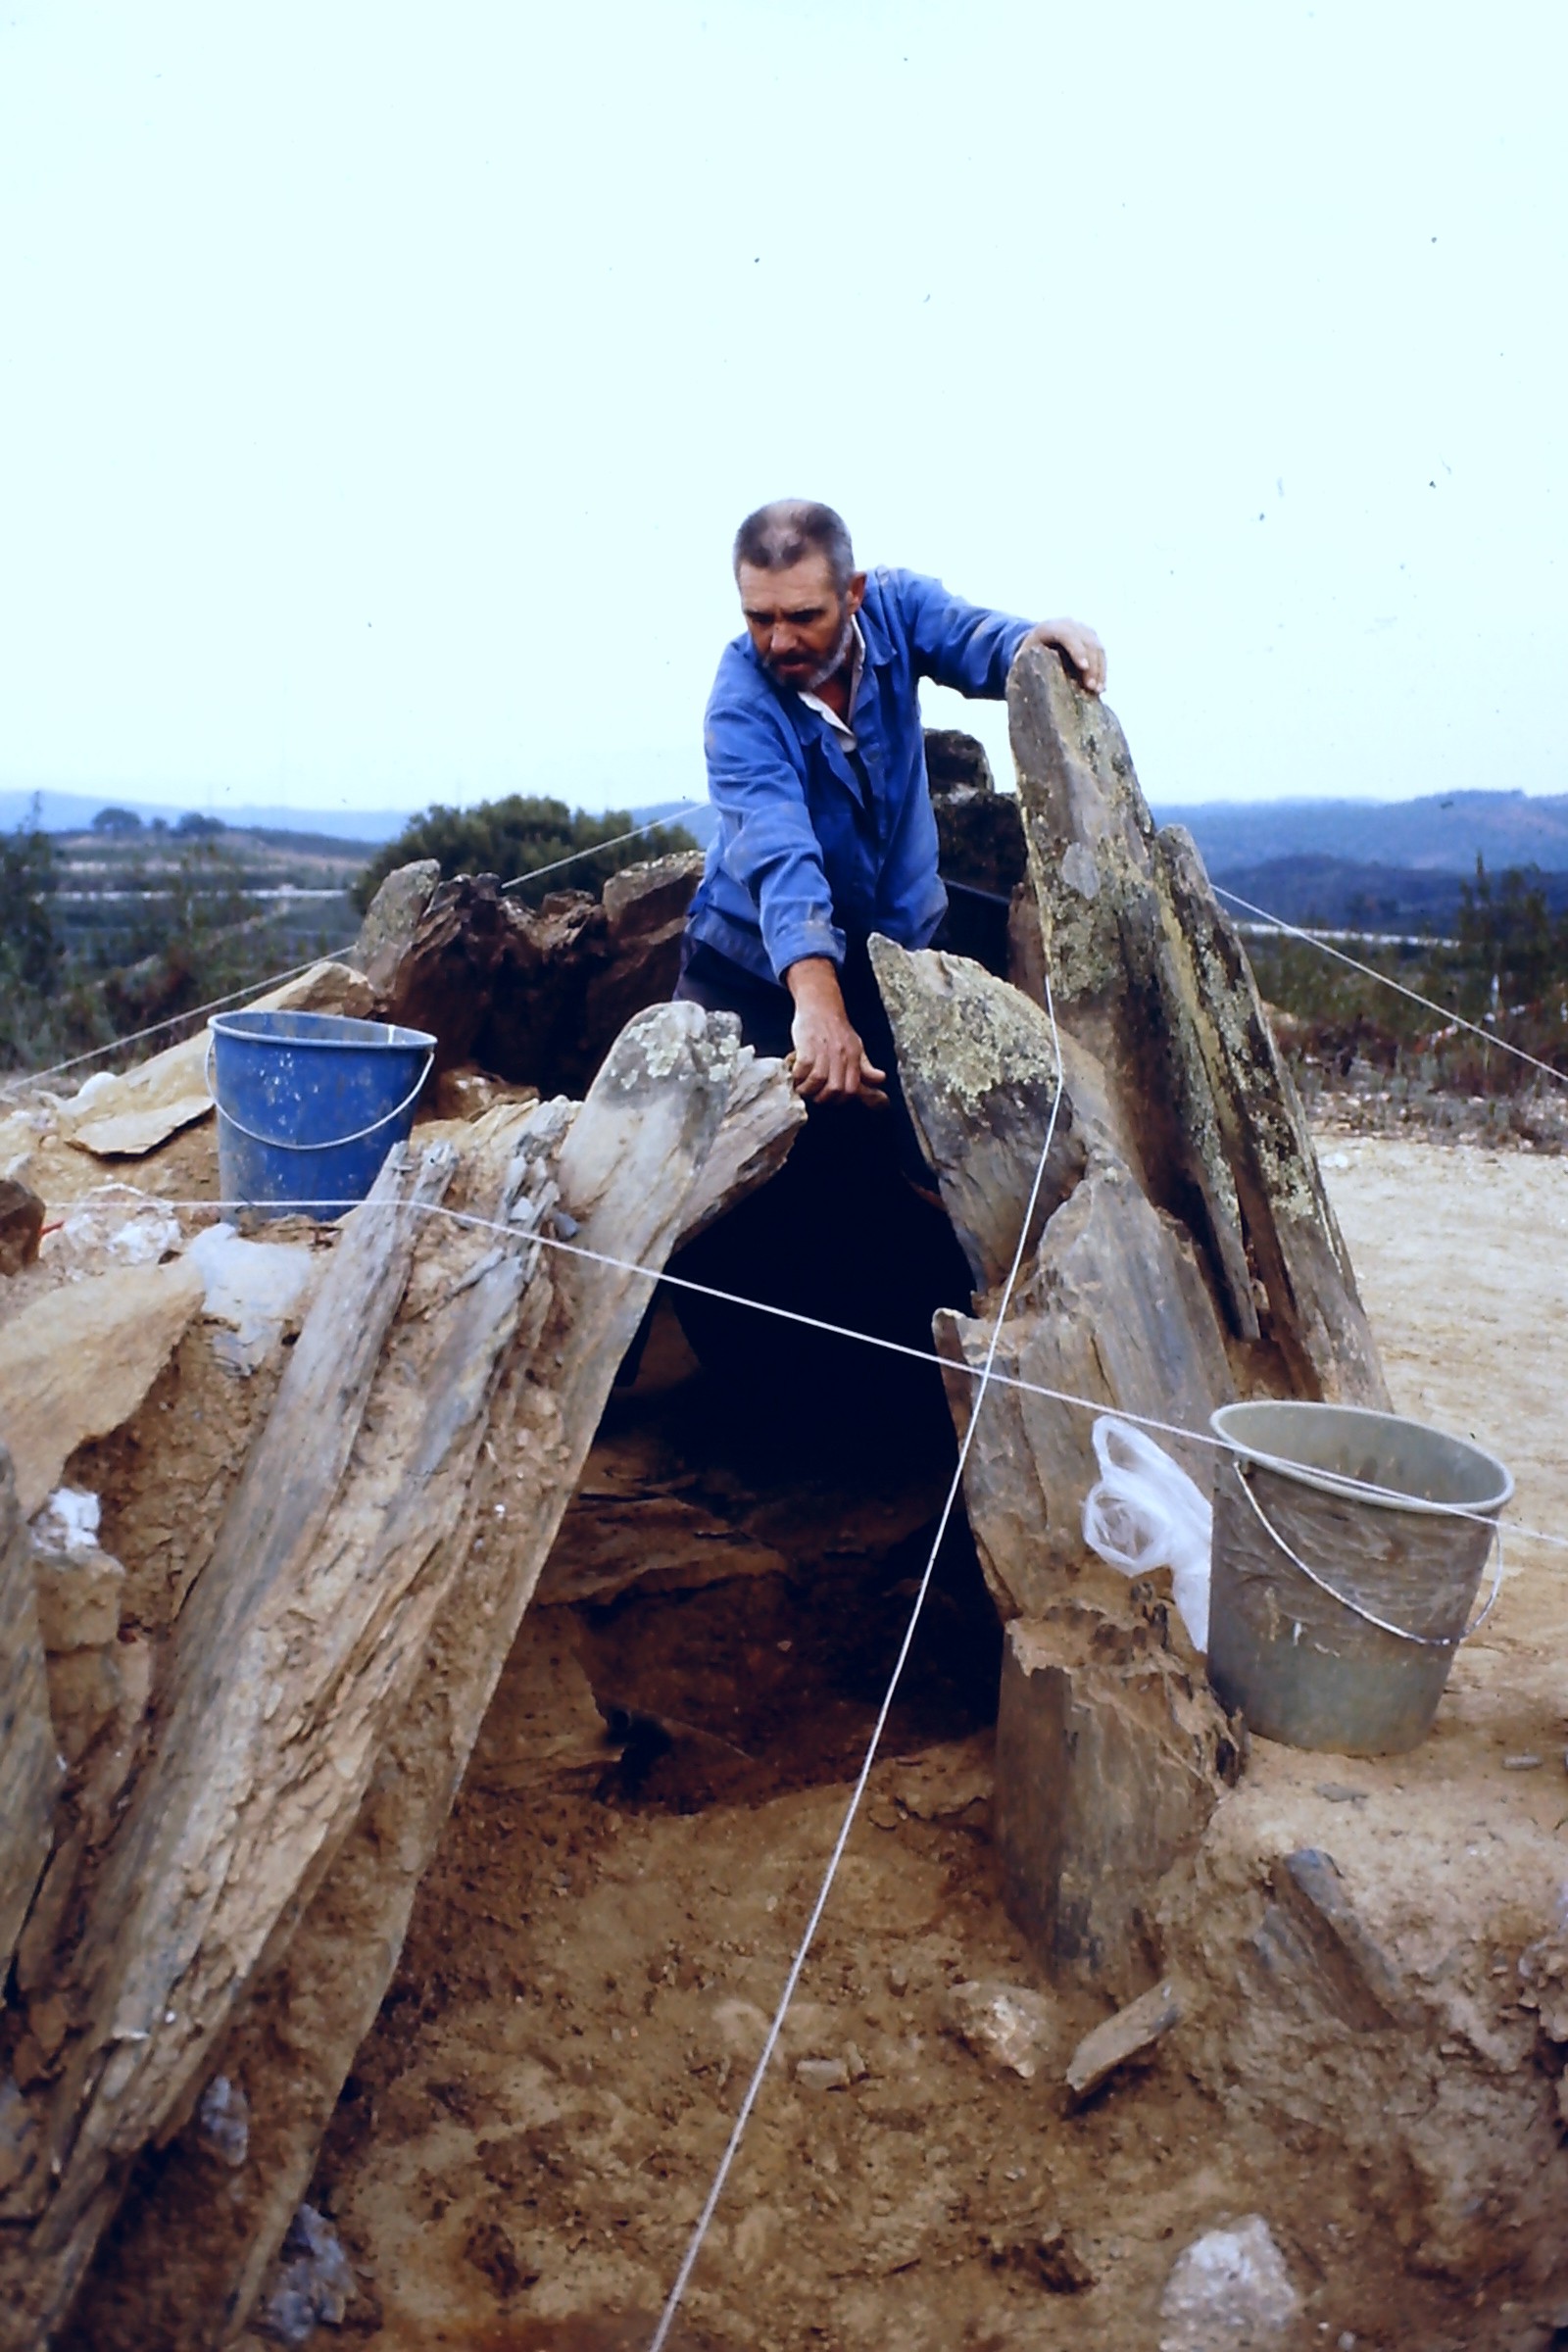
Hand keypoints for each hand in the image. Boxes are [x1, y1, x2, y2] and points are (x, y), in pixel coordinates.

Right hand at [784, 958, 888, 1106]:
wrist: (820, 1004)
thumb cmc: (837, 1029)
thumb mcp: (856, 1047)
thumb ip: (866, 1068)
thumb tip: (881, 1080)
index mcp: (855, 1057)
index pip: (852, 1089)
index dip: (841, 1099)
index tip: (830, 1099)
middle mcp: (842, 1054)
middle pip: (836, 1089)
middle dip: (823, 1098)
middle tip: (815, 1095)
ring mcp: (824, 1049)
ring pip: (819, 1081)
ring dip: (808, 1090)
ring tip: (803, 1087)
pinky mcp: (807, 1045)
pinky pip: (803, 1069)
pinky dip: (798, 1077)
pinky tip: (796, 1075)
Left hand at [1019, 617, 1105, 694]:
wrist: (1039, 639)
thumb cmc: (1027, 654)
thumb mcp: (1021, 658)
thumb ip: (1023, 667)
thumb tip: (1025, 690)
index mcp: (1049, 627)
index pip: (1068, 635)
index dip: (1077, 650)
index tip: (1083, 667)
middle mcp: (1069, 625)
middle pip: (1087, 642)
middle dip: (1092, 665)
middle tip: (1091, 688)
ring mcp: (1082, 630)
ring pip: (1097, 648)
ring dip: (1100, 670)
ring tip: (1098, 691)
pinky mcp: (1091, 639)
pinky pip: (1101, 654)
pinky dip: (1102, 671)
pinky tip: (1101, 688)